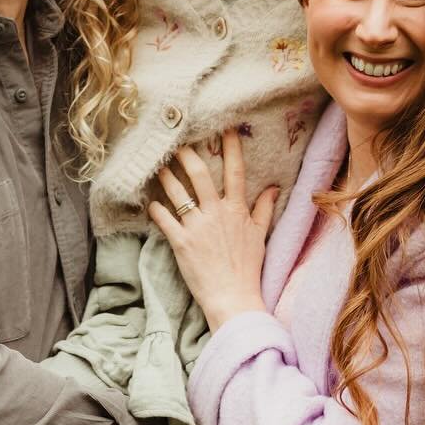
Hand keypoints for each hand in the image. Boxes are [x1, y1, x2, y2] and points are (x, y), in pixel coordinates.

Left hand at [147, 129, 276, 331]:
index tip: (225, 127)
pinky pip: (164, 219)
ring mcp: (197, 227)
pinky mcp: (181, 242)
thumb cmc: (248, 268)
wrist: (234, 298)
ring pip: (178, 192)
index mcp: (236, 209)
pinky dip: (155, 208)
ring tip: (158, 165)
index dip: (230, 146)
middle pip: (200, 174)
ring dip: (166, 176)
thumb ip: (265, 209)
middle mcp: (216, 213)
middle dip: (187, 154)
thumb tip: (274, 187)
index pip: (235, 170)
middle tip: (177, 140)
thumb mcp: (260, 235)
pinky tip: (150, 201)